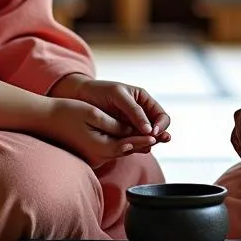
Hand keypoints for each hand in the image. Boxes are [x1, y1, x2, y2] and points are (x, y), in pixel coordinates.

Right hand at [45, 98, 157, 168]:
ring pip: (120, 149)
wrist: (44, 120)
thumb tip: (130, 130)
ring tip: (152, 137)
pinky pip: (111, 148)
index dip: (144, 138)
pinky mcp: (91, 153)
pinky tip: (131, 137)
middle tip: (163, 138)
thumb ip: (114, 124)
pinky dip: (122, 143)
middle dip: (143, 143)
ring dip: (134, 143)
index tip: (157, 135)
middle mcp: (98, 156)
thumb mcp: (93, 115)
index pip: (128, 145)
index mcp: (100, 148)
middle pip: (126, 150)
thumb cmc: (67, 113)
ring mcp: (94, 156)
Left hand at [50, 75, 171, 151]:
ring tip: (147, 147)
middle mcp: (140, 114)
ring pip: (145, 138)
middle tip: (156, 141)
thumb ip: (134, 111)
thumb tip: (149, 129)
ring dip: (149, 143)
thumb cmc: (99, 91)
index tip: (153, 131)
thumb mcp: (118, 95)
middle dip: (159, 136)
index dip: (161, 124)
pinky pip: (132, 143)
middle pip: (157, 129)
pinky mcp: (121, 135)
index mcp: (143, 101)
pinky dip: (135, 147)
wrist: (79, 97)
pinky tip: (135, 149)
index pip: (161, 115)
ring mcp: (131, 126)